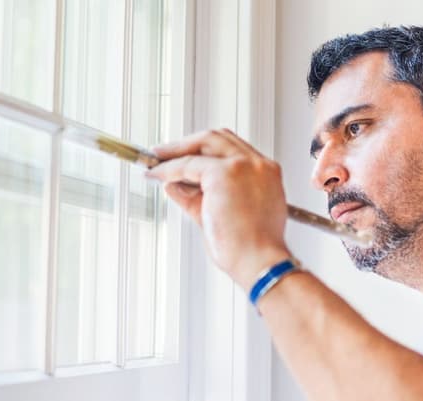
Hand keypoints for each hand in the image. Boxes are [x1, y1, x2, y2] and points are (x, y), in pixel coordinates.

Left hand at [146, 129, 291, 288]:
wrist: (258, 262)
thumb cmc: (249, 249)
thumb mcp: (221, 216)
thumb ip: (198, 198)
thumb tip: (176, 187)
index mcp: (264, 175)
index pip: (232, 151)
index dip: (204, 152)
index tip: (186, 159)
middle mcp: (258, 165)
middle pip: (219, 138)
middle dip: (189, 144)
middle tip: (165, 153)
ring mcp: (243, 166)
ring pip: (204, 143)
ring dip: (177, 150)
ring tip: (157, 162)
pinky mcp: (224, 173)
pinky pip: (189, 163)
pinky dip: (170, 168)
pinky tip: (158, 175)